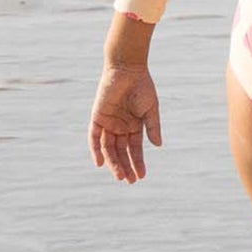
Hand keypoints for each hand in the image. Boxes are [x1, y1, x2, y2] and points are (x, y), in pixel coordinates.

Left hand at [89, 64, 162, 183]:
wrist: (127, 69)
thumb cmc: (142, 87)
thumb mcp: (150, 109)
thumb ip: (153, 127)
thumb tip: (158, 146)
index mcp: (134, 126)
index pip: (134, 149)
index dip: (138, 162)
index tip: (141, 176)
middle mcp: (120, 127)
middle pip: (120, 152)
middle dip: (125, 166)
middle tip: (129, 181)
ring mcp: (108, 123)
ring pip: (108, 148)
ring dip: (112, 162)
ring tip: (119, 176)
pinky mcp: (97, 117)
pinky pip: (94, 137)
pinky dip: (95, 150)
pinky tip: (99, 163)